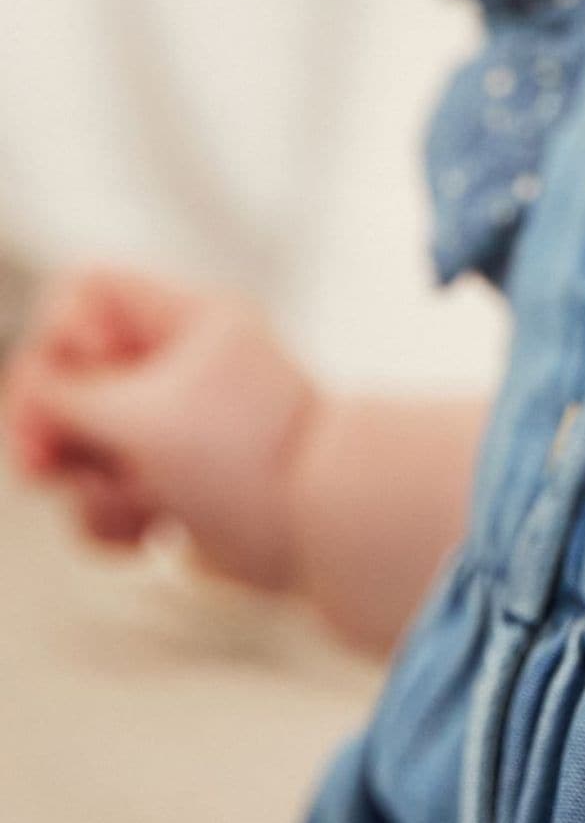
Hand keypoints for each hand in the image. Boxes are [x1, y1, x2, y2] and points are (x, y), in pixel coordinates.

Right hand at [0, 265, 319, 594]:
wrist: (318, 530)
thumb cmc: (250, 456)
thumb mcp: (143, 413)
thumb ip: (70, 394)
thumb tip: (29, 385)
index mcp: (182, 321)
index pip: (90, 292)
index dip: (60, 334)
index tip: (67, 379)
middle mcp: (172, 368)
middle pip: (68, 376)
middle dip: (51, 426)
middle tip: (44, 462)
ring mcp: (168, 429)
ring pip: (79, 448)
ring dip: (90, 485)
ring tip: (138, 496)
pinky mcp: (168, 486)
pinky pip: (102, 499)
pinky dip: (116, 521)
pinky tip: (154, 531)